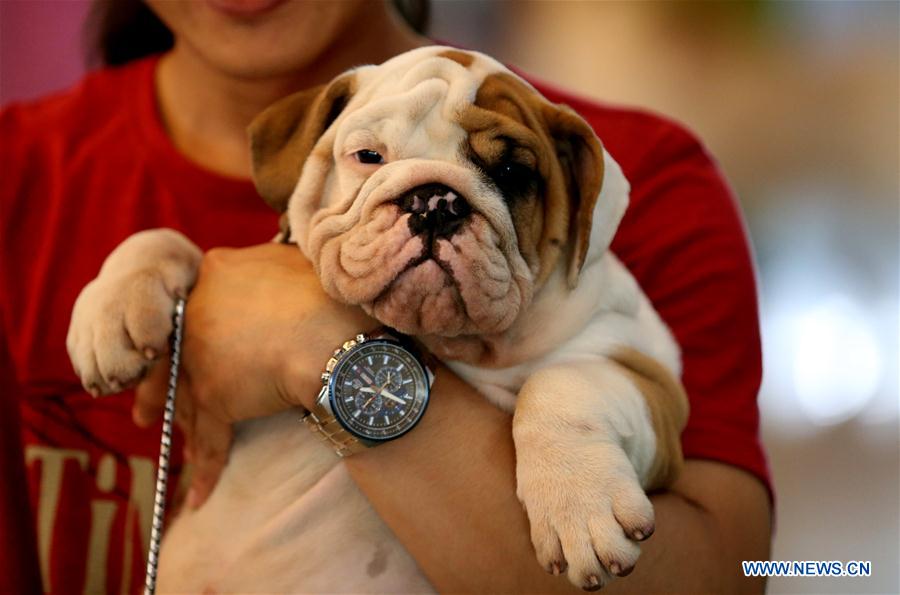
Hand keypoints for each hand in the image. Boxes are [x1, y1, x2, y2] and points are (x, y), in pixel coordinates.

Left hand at [132, 243, 375, 506]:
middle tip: (144, 408)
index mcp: (216, 272)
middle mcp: (198, 311)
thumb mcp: (295, 260)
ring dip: (180, 423)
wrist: (335, 333)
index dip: (185, 330)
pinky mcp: (215, 395)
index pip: (193, 305)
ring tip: (172, 444)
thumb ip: (270, 265)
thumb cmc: (327, 294)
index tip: (178, 345)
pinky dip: (206, 465)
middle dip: (158, 385)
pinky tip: (198, 493)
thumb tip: (277, 263)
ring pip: (184, 394)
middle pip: (173, 352)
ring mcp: (201, 355)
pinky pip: (209, 436)